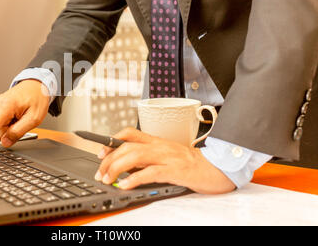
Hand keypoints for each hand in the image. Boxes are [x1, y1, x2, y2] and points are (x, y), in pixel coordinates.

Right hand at [0, 80, 49, 155]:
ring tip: (19, 114)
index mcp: (5, 106)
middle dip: (10, 130)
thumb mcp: (34, 118)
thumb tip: (4, 143)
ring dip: (10, 126)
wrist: (34, 86)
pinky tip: (15, 114)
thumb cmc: (36, 98)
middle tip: (22, 119)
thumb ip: (18, 132)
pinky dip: (9, 122)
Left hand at [94, 128, 235, 194]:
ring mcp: (166, 157)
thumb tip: (126, 165)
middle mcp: (159, 146)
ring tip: (108, 179)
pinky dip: (134, 179)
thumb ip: (148, 157)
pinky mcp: (174, 170)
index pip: (129, 133)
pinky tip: (125, 185)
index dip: (112, 141)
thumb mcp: (166, 155)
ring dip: (116, 168)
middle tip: (100, 173)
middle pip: (126, 146)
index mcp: (156, 141)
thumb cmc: (191, 163)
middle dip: (108, 160)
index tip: (100, 152)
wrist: (217, 167)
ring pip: (134, 156)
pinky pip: (150, 172)